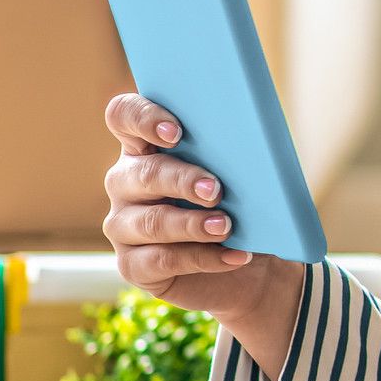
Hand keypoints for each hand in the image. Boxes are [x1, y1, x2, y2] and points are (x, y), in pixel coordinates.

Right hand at [101, 92, 288, 317]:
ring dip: (191, 223)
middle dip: (181, 180)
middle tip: (216, 190)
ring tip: (226, 226)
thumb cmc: (243, 206)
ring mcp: (124, 225)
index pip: (124, 116)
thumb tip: (256, 153)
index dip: (143, 118)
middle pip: (141, 173)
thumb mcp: (244, 178)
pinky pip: (161, 261)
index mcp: (148, 147)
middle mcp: (126, 182)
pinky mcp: (133, 265)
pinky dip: (203, 258)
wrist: (250, 263)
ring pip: (150, 221)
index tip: (175, 132)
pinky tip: (235, 256)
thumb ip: (238, 157)